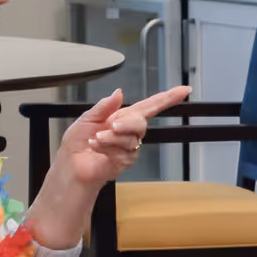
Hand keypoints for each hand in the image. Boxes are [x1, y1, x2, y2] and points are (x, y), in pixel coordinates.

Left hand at [54, 86, 192, 188]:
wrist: (72, 165)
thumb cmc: (77, 143)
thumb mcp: (87, 118)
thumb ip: (104, 106)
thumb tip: (118, 93)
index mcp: (122, 116)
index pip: (150, 105)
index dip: (168, 97)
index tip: (184, 90)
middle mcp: (129, 131)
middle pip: (141, 123)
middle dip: (127, 124)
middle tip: (112, 126)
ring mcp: (129, 147)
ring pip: (131, 139)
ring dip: (111, 139)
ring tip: (97, 140)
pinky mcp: (126, 161)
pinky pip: (124, 153)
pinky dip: (108, 149)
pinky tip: (98, 149)